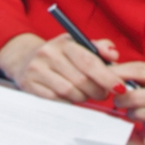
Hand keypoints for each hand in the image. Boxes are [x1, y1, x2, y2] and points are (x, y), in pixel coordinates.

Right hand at [0, 33, 121, 107]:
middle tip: (102, 93)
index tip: (120, 88)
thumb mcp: (77, 46)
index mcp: (64, 42)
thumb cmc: (60, 56)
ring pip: (69, 92)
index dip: (107, 76)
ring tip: (85, 94)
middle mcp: (48, 53)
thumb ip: (98, 48)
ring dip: (83, 97)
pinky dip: (68, 101)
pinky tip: (70, 97)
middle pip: (81, 80)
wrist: (25, 60)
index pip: (89, 61)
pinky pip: (56, 100)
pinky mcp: (29, 85)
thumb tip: (114, 55)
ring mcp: (36, 70)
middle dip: (97, 90)